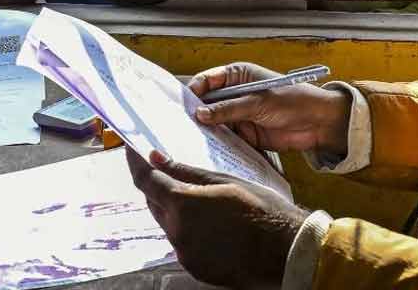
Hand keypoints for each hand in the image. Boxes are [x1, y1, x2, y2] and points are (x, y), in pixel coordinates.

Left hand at [126, 149, 304, 289]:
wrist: (286, 251)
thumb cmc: (262, 211)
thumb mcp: (224, 182)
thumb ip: (186, 172)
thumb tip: (157, 159)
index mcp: (183, 205)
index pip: (146, 181)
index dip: (135, 163)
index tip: (131, 150)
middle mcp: (178, 232)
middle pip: (155, 203)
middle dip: (157, 185)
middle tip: (166, 169)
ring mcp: (185, 253)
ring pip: (168, 223)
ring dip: (173, 208)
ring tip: (197, 197)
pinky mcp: (195, 267)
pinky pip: (182, 242)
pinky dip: (186, 229)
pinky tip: (207, 222)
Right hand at [189, 62, 350, 155]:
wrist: (319, 123)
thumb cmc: (292, 100)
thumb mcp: (257, 102)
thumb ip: (228, 109)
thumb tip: (200, 115)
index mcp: (237, 76)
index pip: (207, 81)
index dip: (193, 92)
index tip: (180, 105)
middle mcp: (235, 95)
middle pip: (207, 104)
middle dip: (196, 114)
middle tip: (180, 125)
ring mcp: (239, 115)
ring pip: (215, 123)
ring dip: (206, 131)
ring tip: (190, 140)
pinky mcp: (246, 134)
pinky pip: (227, 139)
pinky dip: (219, 144)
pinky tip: (208, 150)